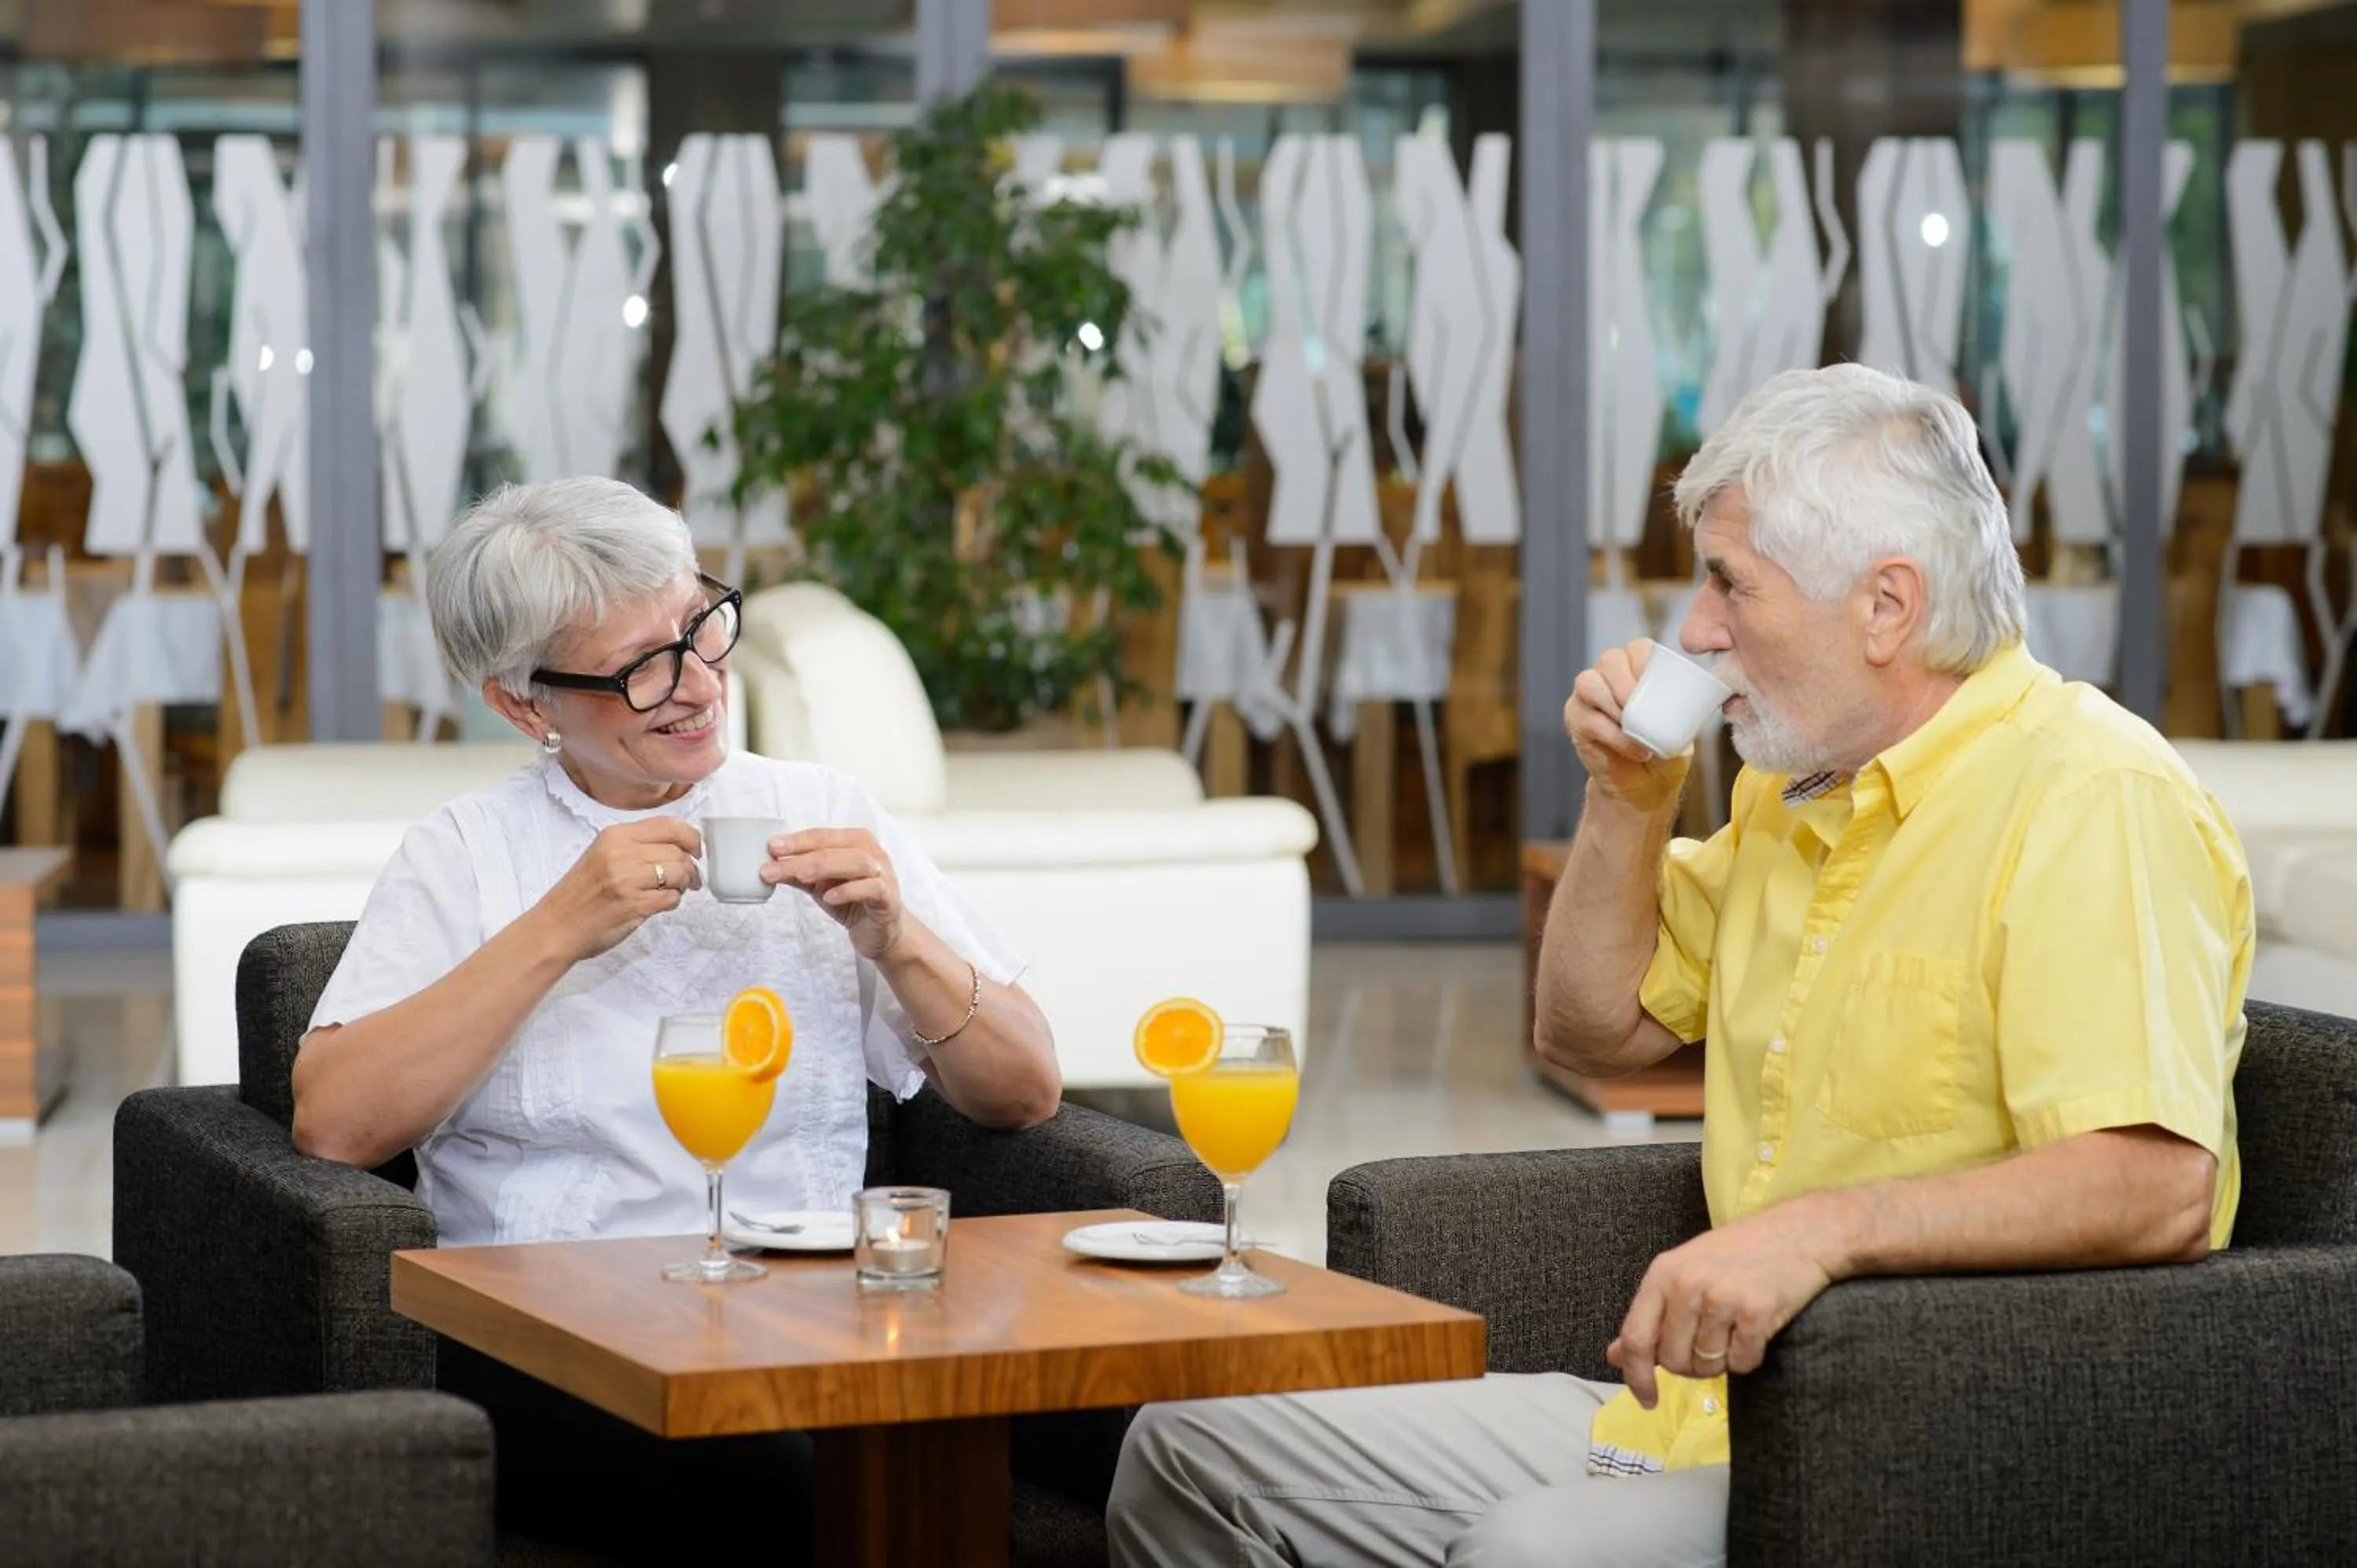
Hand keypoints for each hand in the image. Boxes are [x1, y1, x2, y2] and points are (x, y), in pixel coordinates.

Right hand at [531, 819, 703, 964]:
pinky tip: (660, 904)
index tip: (695, 850)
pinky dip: (673, 901)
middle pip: (678, 851)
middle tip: (689, 879)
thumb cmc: (580, 894)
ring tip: (674, 891)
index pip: (669, 825)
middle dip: (690, 866)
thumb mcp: (602, 855)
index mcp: (615, 836)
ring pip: (679, 872)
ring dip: (684, 884)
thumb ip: (637, 846)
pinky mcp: (634, 905)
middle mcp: (621, 854)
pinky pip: (671, 898)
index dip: (691, 837)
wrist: (556, 927)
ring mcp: (627, 880)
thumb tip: (680, 845)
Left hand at [763, 828, 903, 959]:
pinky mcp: (889, 898)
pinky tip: (829, 897)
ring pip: (855, 862)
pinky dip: (849, 890)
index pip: (822, 836)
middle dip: (800, 857)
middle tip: (772, 867)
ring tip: (800, 876)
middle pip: (833, 849)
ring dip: (825, 867)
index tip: (771, 847)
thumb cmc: (852, 902)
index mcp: (855, 841)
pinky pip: (871, 888)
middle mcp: (872, 852)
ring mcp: (884, 874)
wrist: (880, 933)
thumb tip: (768, 864)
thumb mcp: (820, 885)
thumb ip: (798, 873)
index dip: (796, 840)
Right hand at [1564, 639, 1687, 812]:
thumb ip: (1686, 711)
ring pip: (1589, 683)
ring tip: (1633, 727)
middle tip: (1642, 707)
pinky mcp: (1575, 720)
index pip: (1637, 648)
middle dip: (1625, 682)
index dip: (1644, 660)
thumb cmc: (1664, 752)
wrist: (1644, 788)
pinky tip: (1633, 749)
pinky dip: (1613, 735)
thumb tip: (1701, 699)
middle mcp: (1608, 676)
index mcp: (1636, 670)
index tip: (1658, 685)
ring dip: (1613, 704)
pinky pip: (1588, 719)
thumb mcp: (1682, 728)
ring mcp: (1587, 697)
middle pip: (1610, 660)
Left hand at [1605, 1198, 1849, 1406]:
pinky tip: (1755, 1328)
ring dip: (1722, 1360)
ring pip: (1707, 1366)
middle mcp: (1687, 1285)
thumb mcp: (1685, 1272)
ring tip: (1734, 1328)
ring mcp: (1721, 1297)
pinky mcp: (1756, 1312)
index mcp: (1662, 1274)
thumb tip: (1616, 1354)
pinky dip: (1749, 1357)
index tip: (1646, 1400)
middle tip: (1712, 1342)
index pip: (1636, 1338)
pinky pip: (1741, 1363)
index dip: (1636, 1376)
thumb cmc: (1740, 1254)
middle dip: (1691, 1365)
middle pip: (1673, 1361)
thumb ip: (1650, 1316)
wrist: (1801, 1233)